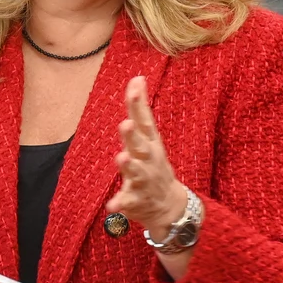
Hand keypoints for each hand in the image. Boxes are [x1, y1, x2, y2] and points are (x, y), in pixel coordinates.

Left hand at [106, 76, 187, 236]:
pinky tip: (113, 204)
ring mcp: (144, 180)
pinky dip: (121, 203)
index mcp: (150, 142)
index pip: (145, 120)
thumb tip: (137, 77)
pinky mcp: (136, 200)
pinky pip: (128, 201)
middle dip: (133, 135)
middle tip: (125, 124)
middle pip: (141, 145)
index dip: (139, 104)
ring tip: (121, 158)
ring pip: (136, 172)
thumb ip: (140, 109)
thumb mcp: (150, 135)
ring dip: (129, 165)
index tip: (134, 86)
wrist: (169, 205)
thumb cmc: (153, 162)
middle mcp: (149, 159)